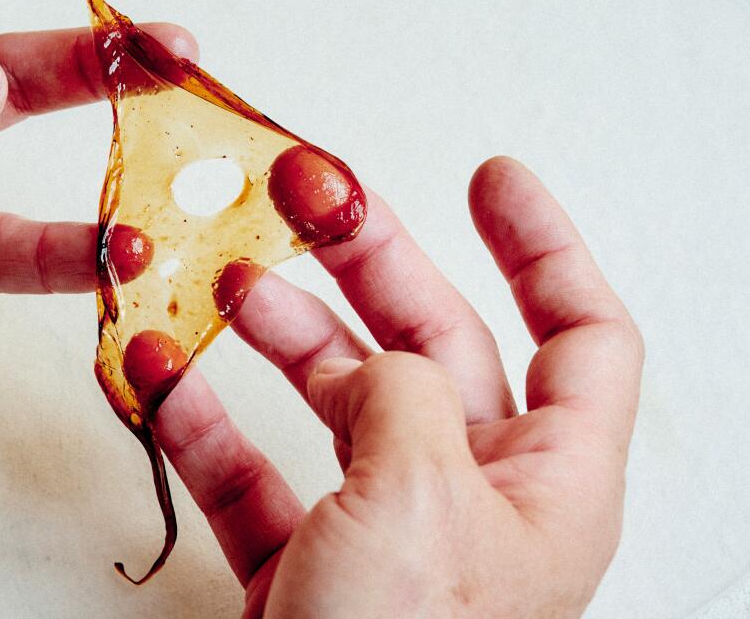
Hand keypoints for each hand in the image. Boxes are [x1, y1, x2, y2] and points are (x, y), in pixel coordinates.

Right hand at [153, 156, 641, 617]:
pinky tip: (166, 373)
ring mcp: (382, 536)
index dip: (544, 246)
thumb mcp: (420, 498)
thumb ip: (402, 394)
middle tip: (313, 201)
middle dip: (371, 266)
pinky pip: (254, 472)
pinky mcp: (302, 571)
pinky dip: (206, 420)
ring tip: (225, 280)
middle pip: (434, 345)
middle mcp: (472, 505)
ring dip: (277, 334)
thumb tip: (367, 359)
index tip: (491, 178)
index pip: (583, 337)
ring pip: (334, 401)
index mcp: (547, 488)